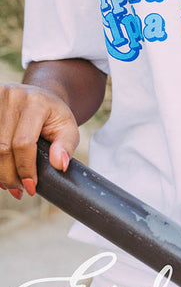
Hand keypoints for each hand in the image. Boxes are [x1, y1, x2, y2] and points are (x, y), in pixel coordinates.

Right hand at [0, 83, 79, 198]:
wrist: (41, 97)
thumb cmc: (54, 116)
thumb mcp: (68, 128)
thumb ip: (66, 146)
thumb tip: (60, 164)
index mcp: (36, 102)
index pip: (23, 142)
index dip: (25, 169)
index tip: (30, 187)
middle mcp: (13, 96)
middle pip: (2, 147)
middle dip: (9, 175)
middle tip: (18, 189)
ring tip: (9, 182)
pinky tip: (1, 170)